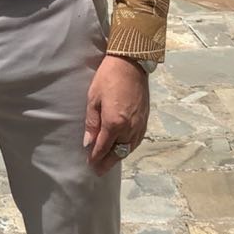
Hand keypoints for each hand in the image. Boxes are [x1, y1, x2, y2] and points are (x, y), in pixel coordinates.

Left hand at [83, 56, 149, 175]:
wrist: (131, 63)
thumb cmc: (108, 77)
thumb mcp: (94, 98)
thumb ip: (92, 123)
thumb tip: (88, 143)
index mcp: (114, 123)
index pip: (103, 148)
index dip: (96, 158)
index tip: (90, 165)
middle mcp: (129, 128)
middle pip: (117, 152)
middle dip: (107, 162)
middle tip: (98, 170)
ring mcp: (139, 125)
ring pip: (128, 149)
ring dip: (118, 156)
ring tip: (109, 161)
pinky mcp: (145, 120)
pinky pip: (136, 141)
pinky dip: (128, 147)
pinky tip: (123, 148)